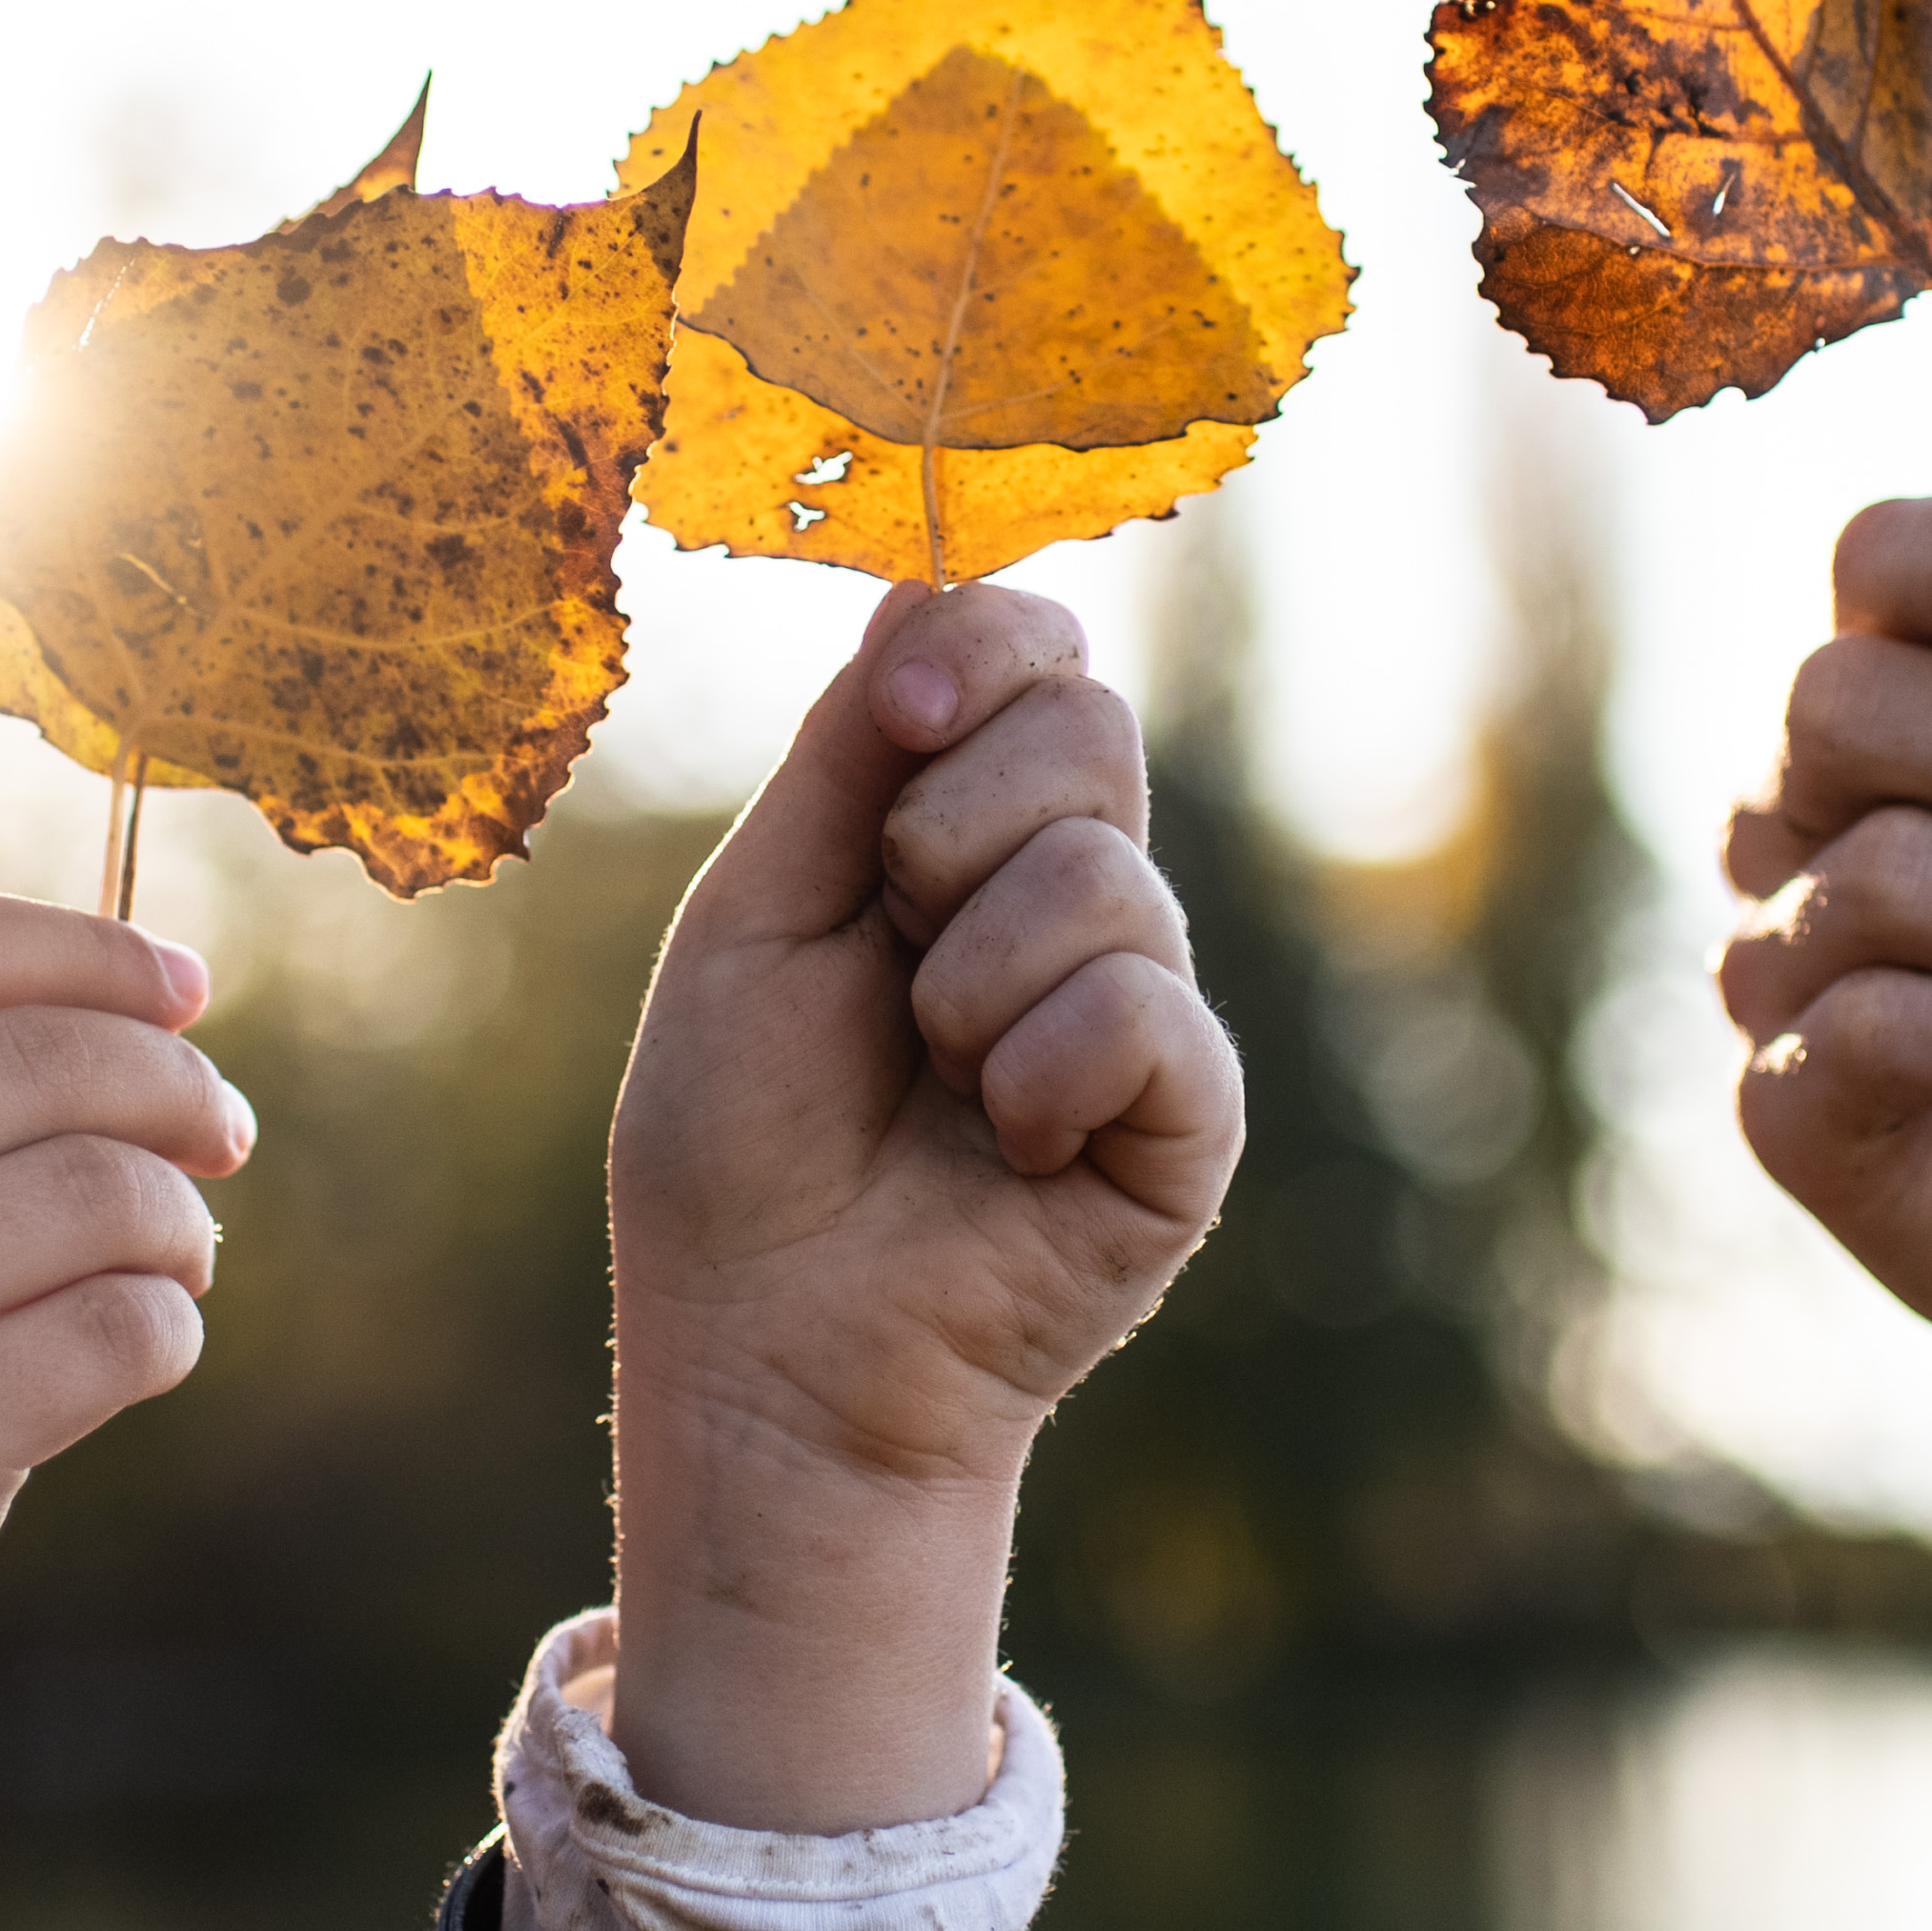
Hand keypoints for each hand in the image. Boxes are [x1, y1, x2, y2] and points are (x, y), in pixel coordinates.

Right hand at [0, 891, 246, 1930]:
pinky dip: (168, 1326)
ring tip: (173, 1256)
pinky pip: (123, 1332)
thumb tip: (111, 992)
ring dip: (178, 1220)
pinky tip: (145, 1343)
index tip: (182, 985)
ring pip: (108, 1193)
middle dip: (175, 1085)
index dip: (84, 948)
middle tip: (219, 1131)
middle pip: (49, 1060)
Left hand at [608, 583, 1241, 1831]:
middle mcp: (1070, 899)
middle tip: (890, 944)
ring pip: (1104, 875)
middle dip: (951, 822)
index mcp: (964, 830)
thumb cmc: (740, 1143)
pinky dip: (1040, 1071)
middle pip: (1091, 725)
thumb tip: (931, 582)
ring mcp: (1140, 1004)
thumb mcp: (761, 907)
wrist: (766, 1348)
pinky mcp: (1191, 1119)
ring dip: (968, 979)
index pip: (1040, 657)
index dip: (985, 647)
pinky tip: (1004, 1145)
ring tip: (933, 1079)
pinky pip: (1146, 1013)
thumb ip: (851, 750)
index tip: (905, 708)